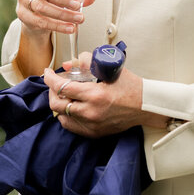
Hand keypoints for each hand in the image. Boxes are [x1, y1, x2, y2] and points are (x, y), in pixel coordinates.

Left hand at [42, 53, 169, 137]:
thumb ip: (86, 61)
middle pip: (57, 104)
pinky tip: (71, 107)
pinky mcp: (94, 133)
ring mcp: (92, 125)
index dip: (50, 78)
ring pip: (61, 116)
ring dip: (59, 103)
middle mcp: (91, 113)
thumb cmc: (130, 87)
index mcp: (95, 95)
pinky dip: (66, 116)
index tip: (48, 73)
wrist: (145, 106)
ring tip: (64, 94)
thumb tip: (67, 64)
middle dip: (52, 91)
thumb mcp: (109, 68)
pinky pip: (70, 126)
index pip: (62, 87)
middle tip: (55, 83)